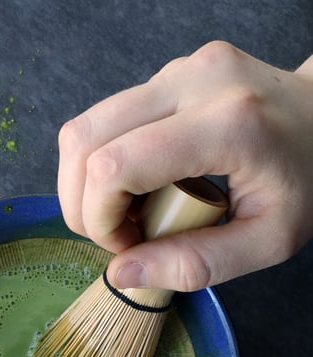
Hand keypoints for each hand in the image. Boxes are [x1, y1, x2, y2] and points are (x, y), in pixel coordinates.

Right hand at [57, 41, 312, 290]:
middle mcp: (197, 81)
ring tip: (126, 214)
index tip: (126, 246)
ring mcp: (181, 69)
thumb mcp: (268, 241)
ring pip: (86, 126)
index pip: (114, 166)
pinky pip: (107, 119)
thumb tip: (122, 274)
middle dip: (81, 202)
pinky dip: (103, 162)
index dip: (99, 217)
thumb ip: (197, 264)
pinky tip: (135, 187)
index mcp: (229, 124)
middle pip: (86, 139)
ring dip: (87, 182)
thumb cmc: (307, 181)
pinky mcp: (171, 72)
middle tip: (117, 235)